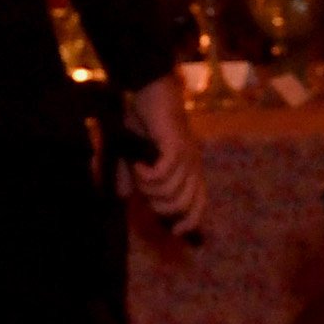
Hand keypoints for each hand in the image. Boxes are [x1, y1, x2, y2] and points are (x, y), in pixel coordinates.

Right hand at [125, 73, 209, 237]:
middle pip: (184, 204)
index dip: (190, 222)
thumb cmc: (145, 122)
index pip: (199, 205)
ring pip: (170, 192)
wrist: (150, 92)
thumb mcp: (133, 154)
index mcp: (189, 170)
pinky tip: (138, 163)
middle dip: (160, 205)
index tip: (173, 232)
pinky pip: (162, 175)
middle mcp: (193, 166)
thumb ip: (130, 176)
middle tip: (144, 189)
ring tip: (138, 171)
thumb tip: (123, 197)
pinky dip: (146, 175)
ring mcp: (186, 157)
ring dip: (149, 188)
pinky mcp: (176, 147)